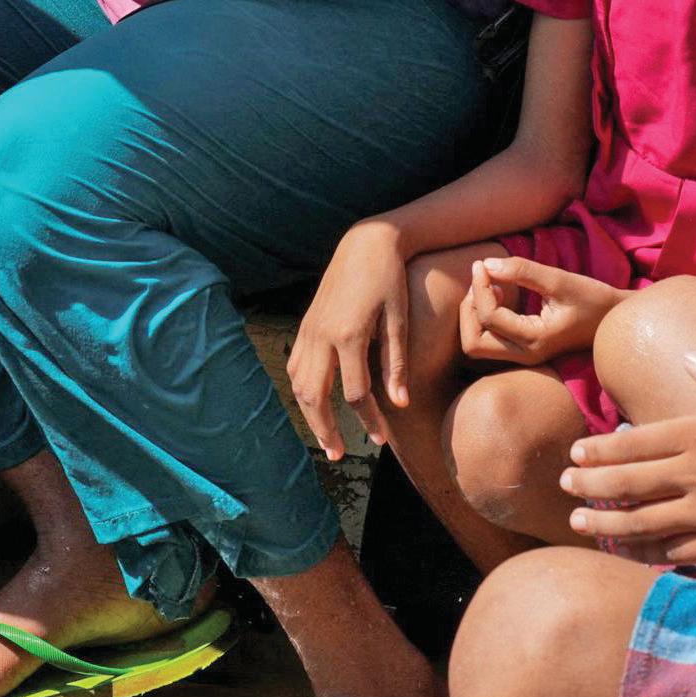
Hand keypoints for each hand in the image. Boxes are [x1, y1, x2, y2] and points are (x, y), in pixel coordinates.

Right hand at [290, 222, 410, 460]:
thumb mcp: (399, 319)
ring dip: (309, 414)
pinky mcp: (306, 324)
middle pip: (315, 396)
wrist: (366, 241)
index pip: (356, 394)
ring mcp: (309, 329)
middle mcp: (322, 335)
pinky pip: (296, 365)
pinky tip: (314, 402)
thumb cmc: (390, 278)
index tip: (380, 440)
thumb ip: (396, 363)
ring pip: (299, 383)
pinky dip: (302, 389)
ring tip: (324, 437)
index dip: (369, 422)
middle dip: (324, 430)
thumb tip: (400, 405)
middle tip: (337, 455)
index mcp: (349, 335)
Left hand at [458, 255, 621, 364]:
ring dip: (474, 314)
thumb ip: (523, 271)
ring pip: (477, 344)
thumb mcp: (559, 280)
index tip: (482, 263)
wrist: (613, 319)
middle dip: (468, 309)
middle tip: (481, 279)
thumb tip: (486, 264)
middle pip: (473, 343)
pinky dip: (484, 316)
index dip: (479, 288)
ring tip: (490, 284)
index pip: (489, 318)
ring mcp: (523, 355)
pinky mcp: (523, 349)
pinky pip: (489, 338)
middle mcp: (525, 354)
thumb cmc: (592, 298)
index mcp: (535, 340)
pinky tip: (501, 293)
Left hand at [557, 355, 695, 564]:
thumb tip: (690, 359)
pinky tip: (629, 552)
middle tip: (563, 486)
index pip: (637, 440)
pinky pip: (673, 552)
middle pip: (630, 481)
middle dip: (591, 486)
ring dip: (606, 522)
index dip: (602, 449)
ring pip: (642, 521)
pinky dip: (645, 552)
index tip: (576, 453)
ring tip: (578, 523)